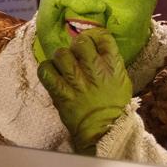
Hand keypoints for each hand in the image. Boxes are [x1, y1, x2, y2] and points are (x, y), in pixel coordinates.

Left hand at [37, 28, 131, 154]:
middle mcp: (95, 72)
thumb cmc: (113, 106)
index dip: (94, 35)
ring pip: (61, 54)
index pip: (104, 37)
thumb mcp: (121, 80)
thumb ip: (109, 62)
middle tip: (75, 54)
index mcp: (113, 67)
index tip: (90, 41)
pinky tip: (51, 72)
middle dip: (76, 45)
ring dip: (60, 57)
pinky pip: (46, 71)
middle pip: (80, 42)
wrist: (103, 131)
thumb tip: (95, 47)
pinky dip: (46, 69)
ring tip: (62, 64)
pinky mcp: (61, 93)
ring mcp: (77, 82)